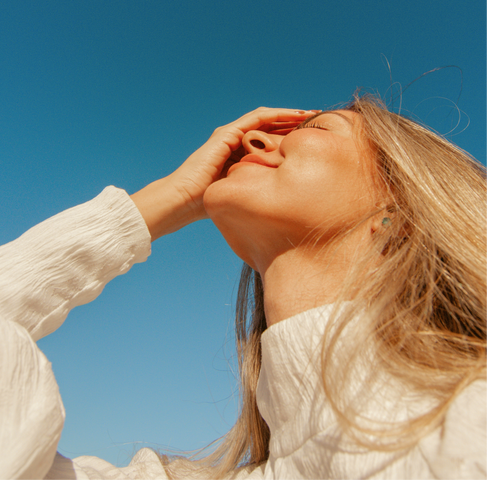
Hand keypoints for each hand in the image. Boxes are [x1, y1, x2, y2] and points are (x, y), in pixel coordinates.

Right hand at [131, 107, 316, 240]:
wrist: (184, 201)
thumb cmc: (209, 204)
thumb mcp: (244, 194)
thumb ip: (259, 190)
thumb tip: (284, 201)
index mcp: (241, 154)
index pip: (271, 140)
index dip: (292, 137)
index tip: (315, 139)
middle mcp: (237, 141)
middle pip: (272, 126)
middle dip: (296, 123)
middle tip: (320, 122)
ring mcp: (231, 134)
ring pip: (267, 118)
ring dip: (290, 115)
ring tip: (313, 114)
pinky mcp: (226, 133)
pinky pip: (257, 118)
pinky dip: (277, 115)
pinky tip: (296, 116)